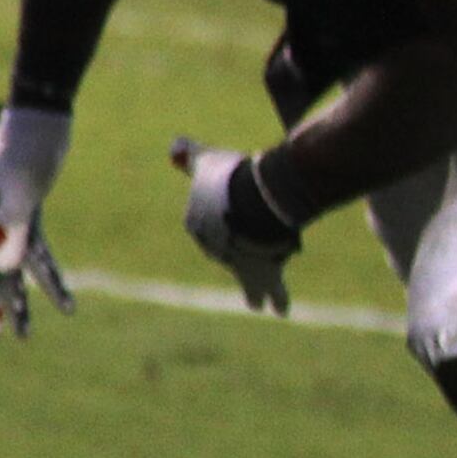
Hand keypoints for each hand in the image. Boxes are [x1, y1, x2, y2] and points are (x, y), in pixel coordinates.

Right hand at [0, 104, 76, 337]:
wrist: (41, 117)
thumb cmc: (29, 151)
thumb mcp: (23, 193)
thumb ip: (13, 230)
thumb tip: (5, 269)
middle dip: (6, 304)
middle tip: (13, 337)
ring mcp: (8, 215)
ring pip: (18, 262)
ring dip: (30, 291)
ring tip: (46, 321)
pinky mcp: (29, 208)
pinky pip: (36, 246)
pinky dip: (46, 268)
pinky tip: (59, 286)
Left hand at [170, 138, 303, 314]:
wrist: (249, 198)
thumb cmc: (228, 176)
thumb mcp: (206, 159)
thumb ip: (190, 153)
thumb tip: (175, 146)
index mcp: (196, 224)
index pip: (210, 225)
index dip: (226, 221)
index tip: (234, 217)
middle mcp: (212, 248)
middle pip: (228, 253)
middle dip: (238, 256)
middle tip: (250, 259)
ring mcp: (235, 262)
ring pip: (246, 277)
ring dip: (254, 290)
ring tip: (256, 303)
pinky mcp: (259, 271)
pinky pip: (270, 288)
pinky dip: (277, 299)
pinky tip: (281, 311)